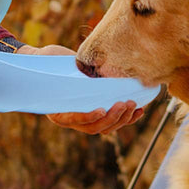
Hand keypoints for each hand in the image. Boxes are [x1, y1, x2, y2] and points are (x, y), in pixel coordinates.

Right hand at [17, 44, 144, 133]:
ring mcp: (87, 118)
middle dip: (111, 118)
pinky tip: (139, 110)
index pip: (74, 119)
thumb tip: (86, 73)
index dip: (88, 117)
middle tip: (123, 104)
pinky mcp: (98, 111)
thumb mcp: (54, 67)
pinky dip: (127, 117)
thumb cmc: (49, 63)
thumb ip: (66, 75)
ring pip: (106, 127)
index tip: (101, 110)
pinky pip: (114, 121)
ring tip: (132, 104)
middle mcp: (73, 120)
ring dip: (122, 118)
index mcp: (58, 112)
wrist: (51, 61)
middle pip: (94, 127)